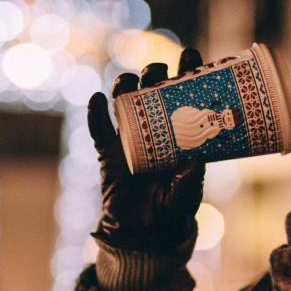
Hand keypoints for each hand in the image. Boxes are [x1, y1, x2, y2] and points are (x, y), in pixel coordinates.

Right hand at [88, 48, 205, 249]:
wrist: (145, 234)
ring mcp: (129, 139)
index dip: (186, 74)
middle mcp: (155, 130)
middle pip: (152, 92)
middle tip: (160, 71)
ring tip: (129, 81)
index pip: (184, 97)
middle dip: (155, 75)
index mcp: (179, 134)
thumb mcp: (186, 195)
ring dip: (125, 87)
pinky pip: (99, 130)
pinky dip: (96, 114)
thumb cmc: (172, 210)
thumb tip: (194, 162)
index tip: (191, 55)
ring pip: (125, 104)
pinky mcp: (108, 154)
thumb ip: (189, 180)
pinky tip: (97, 100)